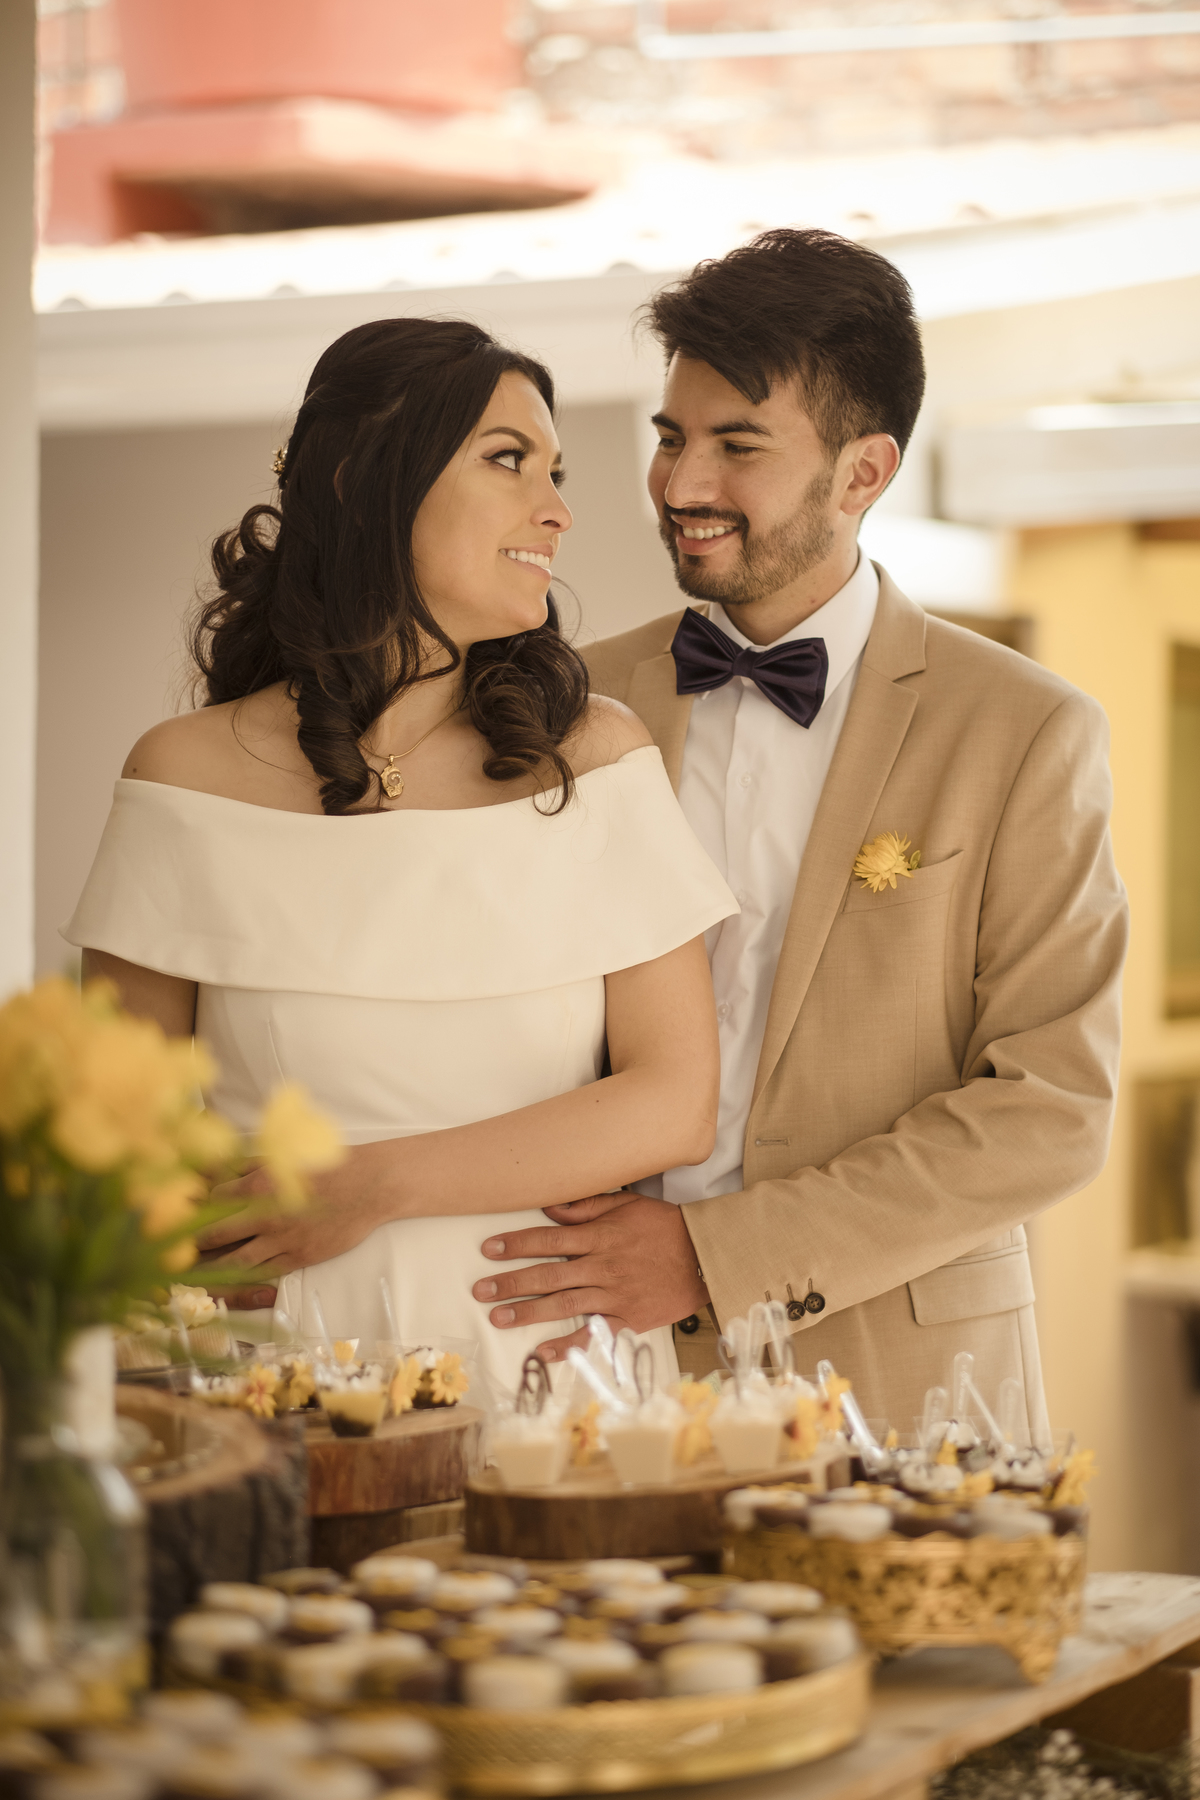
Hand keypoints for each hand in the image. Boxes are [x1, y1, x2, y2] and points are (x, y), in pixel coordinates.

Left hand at [195, 1142, 393, 1306]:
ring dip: (209, 1270)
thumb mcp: (286, 1155)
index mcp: (261, 1184)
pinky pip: (264, 1274)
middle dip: (191, 1242)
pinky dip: (243, 1282)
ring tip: (188, 1277)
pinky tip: (227, 1286)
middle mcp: (267, 1215)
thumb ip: (249, 1163)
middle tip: (169, 1251)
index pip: (213, 1200)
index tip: (176, 1212)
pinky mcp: (300, 1257)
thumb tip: (216, 1169)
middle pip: (215, 1234)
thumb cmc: (329, 1164)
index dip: (194, 1206)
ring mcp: (283, 1239)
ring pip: (235, 1261)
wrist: (370, 1185)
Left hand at [471, 1192, 708, 1362]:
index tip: (489, 1250)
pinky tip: (543, 1351)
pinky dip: (569, 1345)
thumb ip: (586, 1206)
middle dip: (511, 1282)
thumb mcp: (627, 1204)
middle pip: (548, 1274)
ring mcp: (615, 1294)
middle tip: (480, 1289)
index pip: (549, 1240)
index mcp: (601, 1236)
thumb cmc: (665, 1227)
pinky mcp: (628, 1318)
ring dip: (528, 1312)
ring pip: (564, 1304)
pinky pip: (594, 1333)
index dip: (517, 1244)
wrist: (705, 1257)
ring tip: (497, 1317)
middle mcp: (603, 1266)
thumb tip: (549, 1208)